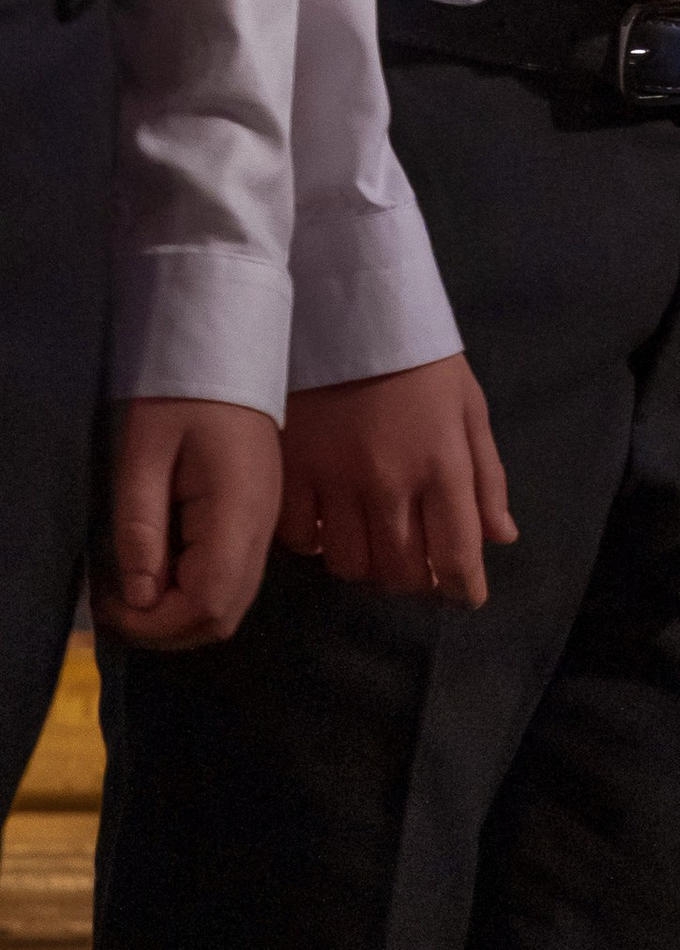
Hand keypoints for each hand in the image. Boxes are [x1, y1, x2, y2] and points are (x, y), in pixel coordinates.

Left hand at [94, 399, 281, 648]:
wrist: (229, 350)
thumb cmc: (182, 396)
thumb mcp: (144, 454)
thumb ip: (141, 527)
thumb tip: (139, 598)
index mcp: (238, 510)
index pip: (208, 605)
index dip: (157, 624)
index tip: (113, 602)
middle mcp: (263, 526)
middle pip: (224, 617)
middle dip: (167, 627)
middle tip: (121, 599)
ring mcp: (267, 522)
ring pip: (232, 602)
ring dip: (182, 611)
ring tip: (139, 583)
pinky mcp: (261, 516)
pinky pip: (235, 577)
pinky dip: (198, 590)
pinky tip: (166, 563)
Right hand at [280, 353, 515, 605]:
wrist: (354, 311)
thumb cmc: (423, 362)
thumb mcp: (470, 408)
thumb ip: (486, 478)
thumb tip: (502, 538)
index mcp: (443, 465)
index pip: (455, 554)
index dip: (462, 587)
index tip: (463, 595)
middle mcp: (391, 484)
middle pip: (401, 572)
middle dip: (416, 579)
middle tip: (417, 561)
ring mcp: (337, 481)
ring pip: (350, 566)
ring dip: (368, 566)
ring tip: (374, 542)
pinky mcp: (294, 473)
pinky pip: (300, 541)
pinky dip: (316, 545)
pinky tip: (329, 525)